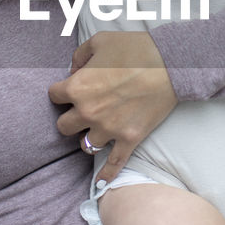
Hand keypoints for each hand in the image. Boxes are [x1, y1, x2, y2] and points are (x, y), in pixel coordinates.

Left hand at [48, 31, 177, 182]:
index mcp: (77, 87)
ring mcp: (108, 128)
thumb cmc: (135, 49)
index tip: (71, 88)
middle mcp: (88, 111)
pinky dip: (107, 174)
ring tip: (95, 130)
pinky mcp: (129, 139)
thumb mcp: (100, 40)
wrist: (171, 64)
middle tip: (81, 110)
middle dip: (70, 117)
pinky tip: (101, 183)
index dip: (62, 90)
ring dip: (87, 137)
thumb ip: (79, 55)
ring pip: (84, 145)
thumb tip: (72, 70)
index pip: (54, 95)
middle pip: (63, 126)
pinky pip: (114, 164)